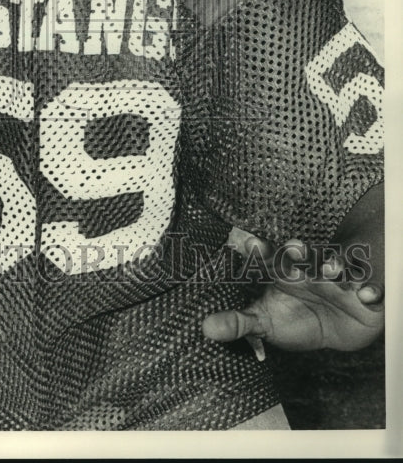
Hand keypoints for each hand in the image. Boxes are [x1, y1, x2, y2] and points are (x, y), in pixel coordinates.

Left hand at [202, 233, 383, 353]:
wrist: (336, 332)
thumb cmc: (295, 320)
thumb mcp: (265, 323)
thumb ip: (238, 323)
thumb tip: (206, 328)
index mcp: (282, 273)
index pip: (268, 257)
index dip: (260, 250)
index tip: (250, 244)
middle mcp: (308, 270)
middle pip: (302, 255)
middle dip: (297, 250)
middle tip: (292, 250)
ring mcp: (335, 279)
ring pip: (336, 266)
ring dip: (334, 266)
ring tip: (330, 271)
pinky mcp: (361, 293)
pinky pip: (369, 288)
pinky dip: (370, 290)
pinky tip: (366, 294)